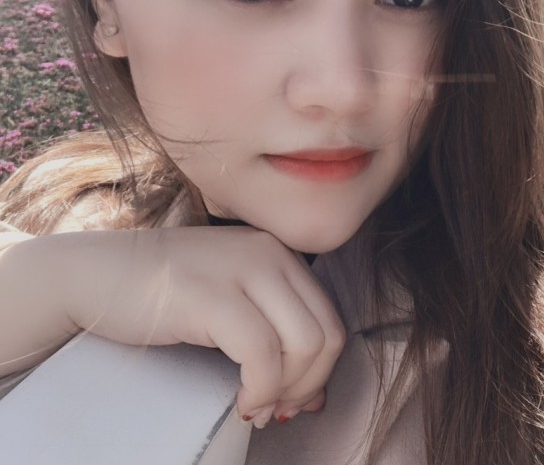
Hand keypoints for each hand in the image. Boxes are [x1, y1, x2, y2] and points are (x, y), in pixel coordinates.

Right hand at [49, 226, 345, 423]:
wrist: (94, 275)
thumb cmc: (162, 296)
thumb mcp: (230, 302)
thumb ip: (274, 334)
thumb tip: (314, 397)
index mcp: (277, 253)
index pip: (330, 319)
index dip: (321, 371)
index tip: (292, 399)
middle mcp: (269, 253)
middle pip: (327, 334)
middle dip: (309, 385)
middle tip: (276, 410)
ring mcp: (243, 269)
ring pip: (306, 344)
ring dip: (288, 390)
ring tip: (257, 406)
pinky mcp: (213, 294)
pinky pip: (263, 354)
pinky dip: (262, 390)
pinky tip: (242, 402)